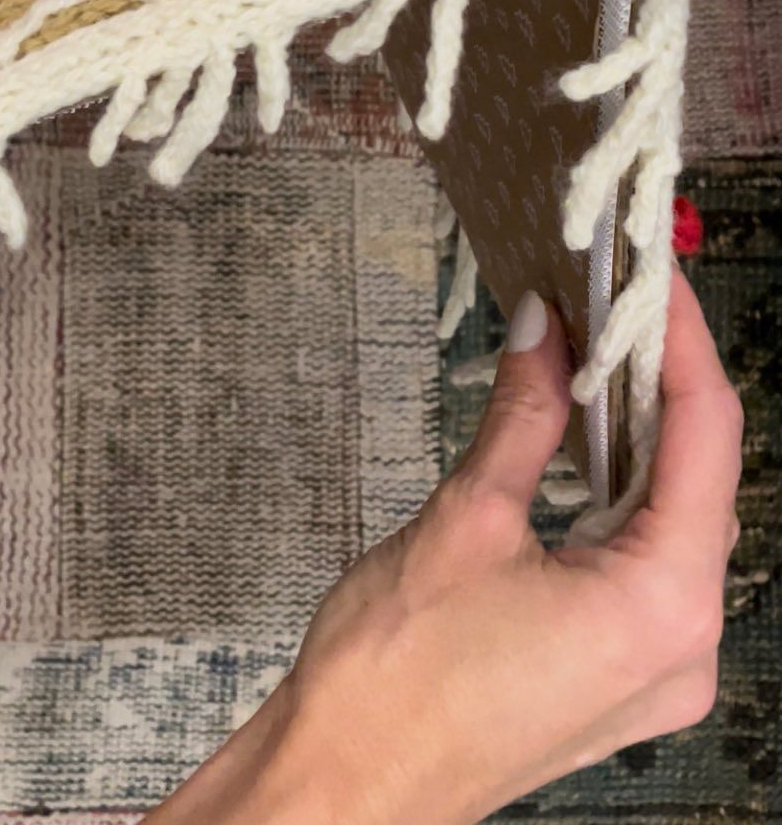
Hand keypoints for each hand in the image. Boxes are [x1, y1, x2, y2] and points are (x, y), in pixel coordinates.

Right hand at [150, 269, 741, 824]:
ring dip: (635, 435)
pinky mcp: (616, 676)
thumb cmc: (393, 685)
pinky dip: (617, 493)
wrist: (342, 789)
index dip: (679, 338)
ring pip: (673, 518)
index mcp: (663, 607)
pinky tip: (580, 439)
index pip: (705, 434)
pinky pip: (643, 561)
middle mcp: (682, 648)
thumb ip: (523, 414)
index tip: (651, 274)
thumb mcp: (466, 519)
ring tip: (592, 350)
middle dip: (656, 380)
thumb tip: (546, 331)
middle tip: (614, 296)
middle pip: (700, 476)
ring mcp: (654, 671)